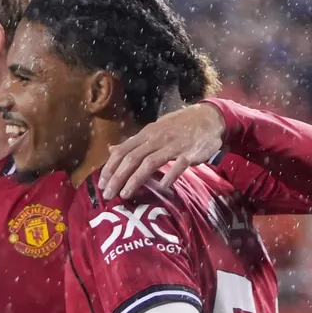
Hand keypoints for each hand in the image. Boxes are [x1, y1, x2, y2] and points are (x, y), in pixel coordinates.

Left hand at [99, 101, 225, 199]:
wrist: (210, 117)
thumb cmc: (179, 126)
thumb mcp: (154, 130)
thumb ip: (134, 143)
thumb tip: (112, 150)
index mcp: (146, 134)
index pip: (122, 151)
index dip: (110, 167)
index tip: (101, 184)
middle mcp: (157, 139)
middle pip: (132, 159)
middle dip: (117, 178)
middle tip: (108, 194)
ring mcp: (174, 145)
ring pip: (150, 162)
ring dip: (135, 179)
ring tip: (125, 194)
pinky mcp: (190, 153)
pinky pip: (179, 165)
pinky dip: (170, 175)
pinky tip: (161, 186)